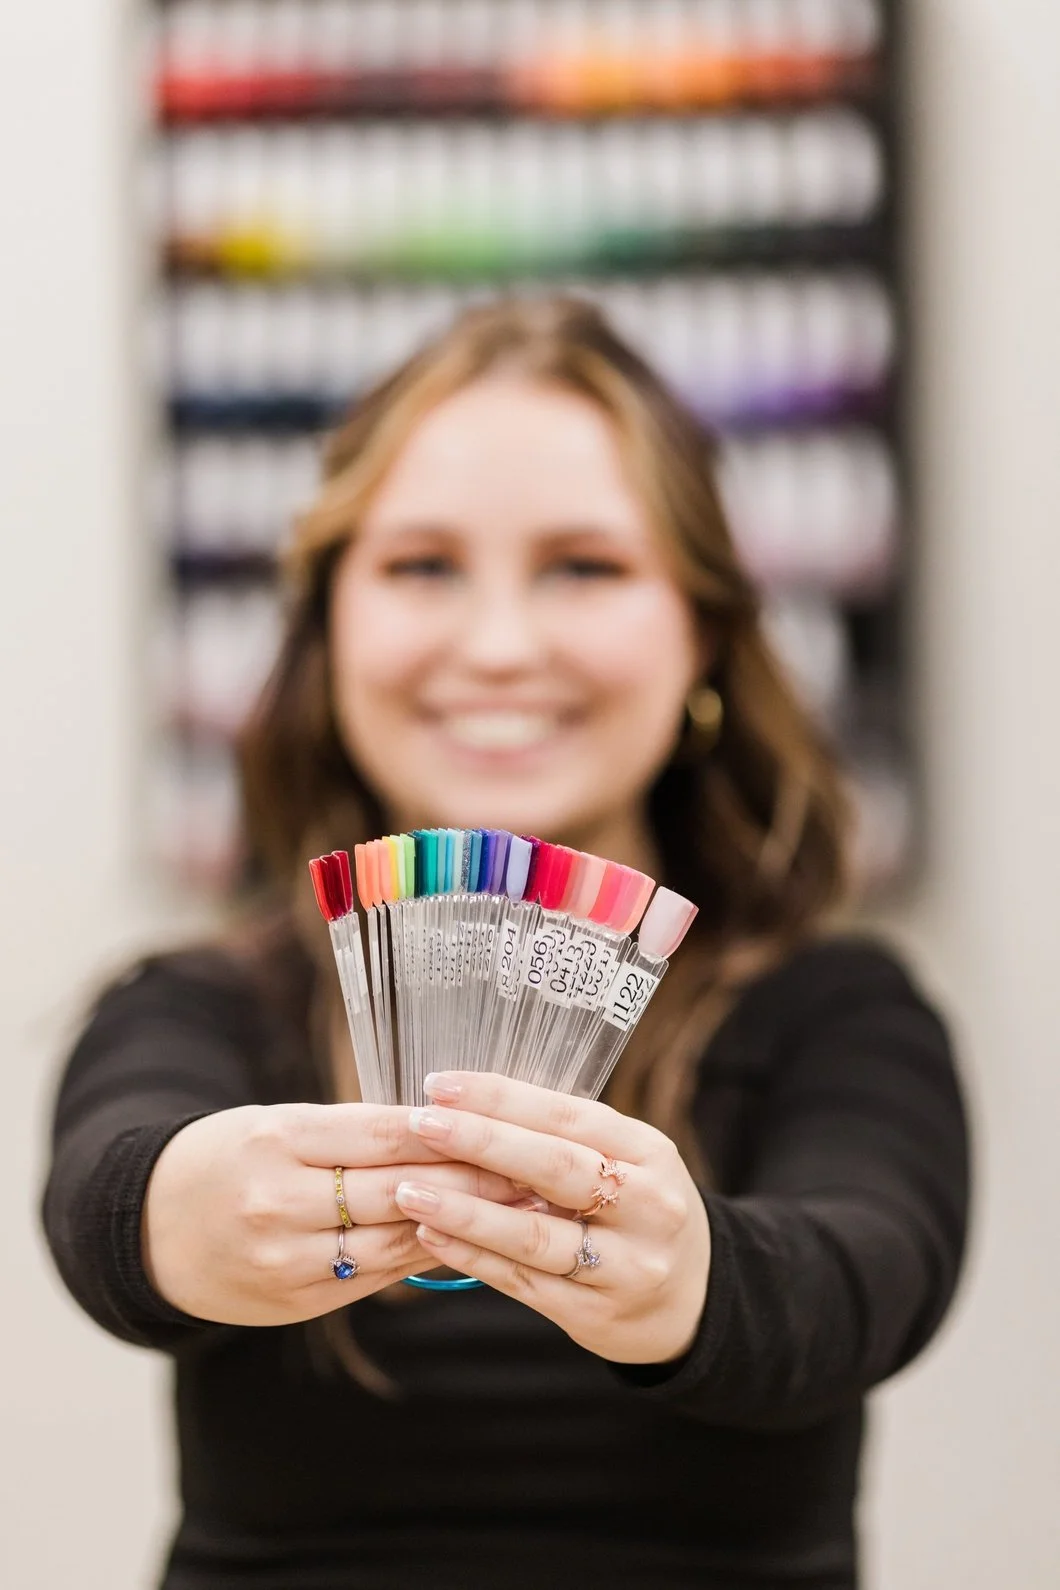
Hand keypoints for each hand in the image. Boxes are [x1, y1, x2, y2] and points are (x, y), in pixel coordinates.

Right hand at [143, 1102, 526, 1326]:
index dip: (449, 1131)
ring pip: (394, 1240)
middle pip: (396, 1189)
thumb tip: (450, 1130)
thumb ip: (354, 1132)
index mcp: (276, 1140)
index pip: (381, 1132)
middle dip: (473, 1181)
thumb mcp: (280, 1125)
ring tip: (521, 1210)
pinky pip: (377, 1276)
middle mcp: (279, 1201)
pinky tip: (470, 1243)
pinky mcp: (296, 1302)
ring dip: (463, 1225)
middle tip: (537, 1171)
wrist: (153, 1229)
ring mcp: (286, 1259)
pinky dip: (425, 1255)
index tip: (507, 1124)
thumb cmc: (231, 1158)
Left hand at [394, 1073, 710, 1364]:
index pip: (570, 1115)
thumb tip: (469, 1102)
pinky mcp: (596, 1314)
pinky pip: (525, 1283)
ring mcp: (626, 1265)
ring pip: (535, 1234)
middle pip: (556, 1167)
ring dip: (465, 1210)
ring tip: (409, 1190)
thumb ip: (563, 1138)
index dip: (503, 1098)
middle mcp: (647, 1206)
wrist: (692, 1300)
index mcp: (649, 1152)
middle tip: (421, 1124)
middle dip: (481, 1142)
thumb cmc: (636, 1211)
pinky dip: (474, 1257)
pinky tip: (431, 1235)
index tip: (442, 1085)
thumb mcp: (626, 1163)